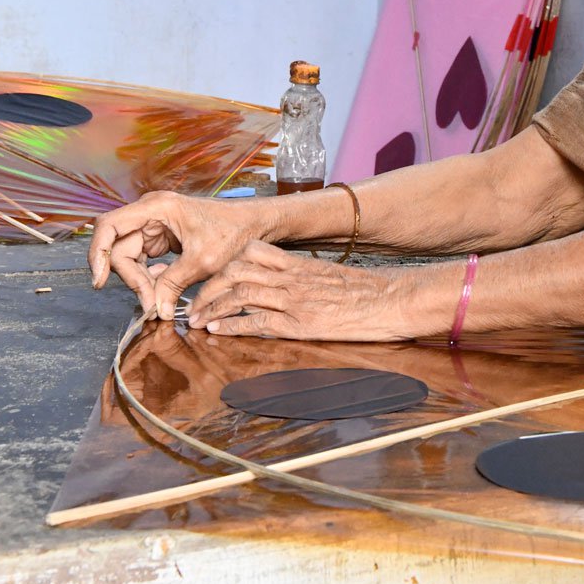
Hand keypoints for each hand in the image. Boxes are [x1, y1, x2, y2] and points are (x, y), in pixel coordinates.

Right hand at [89, 191, 263, 319]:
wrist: (255, 225)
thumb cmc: (233, 232)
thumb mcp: (203, 262)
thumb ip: (174, 284)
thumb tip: (155, 311)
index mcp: (157, 207)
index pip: (109, 226)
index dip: (98, 253)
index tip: (100, 282)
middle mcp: (150, 212)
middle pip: (119, 248)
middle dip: (131, 278)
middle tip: (149, 304)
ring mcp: (155, 224)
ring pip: (130, 257)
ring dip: (140, 281)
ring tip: (158, 300)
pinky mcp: (162, 238)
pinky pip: (144, 260)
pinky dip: (150, 277)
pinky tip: (164, 288)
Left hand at [188, 241, 411, 340]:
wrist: (389, 300)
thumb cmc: (365, 290)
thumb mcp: (330, 275)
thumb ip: (304, 276)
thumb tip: (285, 282)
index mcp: (298, 263)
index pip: (251, 252)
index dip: (224, 263)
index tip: (209, 275)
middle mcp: (291, 277)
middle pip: (237, 271)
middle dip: (209, 286)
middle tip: (194, 301)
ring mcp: (294, 299)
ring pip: (241, 294)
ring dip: (213, 307)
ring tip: (197, 320)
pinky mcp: (300, 323)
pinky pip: (258, 321)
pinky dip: (233, 325)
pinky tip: (218, 331)